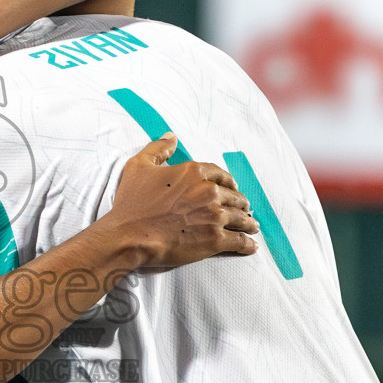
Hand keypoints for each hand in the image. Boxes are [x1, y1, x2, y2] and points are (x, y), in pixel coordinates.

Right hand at [101, 134, 259, 266]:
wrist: (129, 236)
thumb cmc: (132, 203)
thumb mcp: (139, 166)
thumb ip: (158, 148)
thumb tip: (171, 136)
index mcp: (193, 172)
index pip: (220, 175)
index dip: (228, 182)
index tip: (232, 189)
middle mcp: (208, 191)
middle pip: (234, 197)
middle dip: (240, 204)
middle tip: (244, 210)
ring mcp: (214, 216)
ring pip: (241, 218)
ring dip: (248, 222)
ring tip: (252, 227)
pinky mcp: (215, 240)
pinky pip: (239, 241)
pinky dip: (247, 244)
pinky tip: (251, 246)